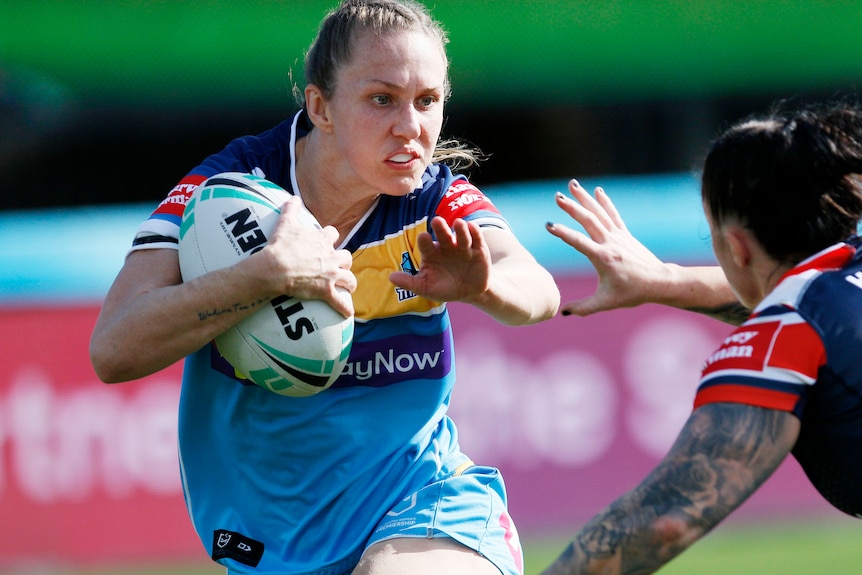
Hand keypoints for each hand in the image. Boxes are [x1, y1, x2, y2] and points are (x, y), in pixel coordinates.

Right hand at [257, 198, 355, 316]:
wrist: (275, 267)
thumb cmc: (280, 246)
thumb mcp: (285, 223)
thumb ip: (291, 208)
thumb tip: (293, 197)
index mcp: (322, 240)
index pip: (333, 234)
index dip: (330, 238)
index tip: (327, 241)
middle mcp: (330, 256)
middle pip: (346, 257)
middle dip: (343, 261)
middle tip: (339, 266)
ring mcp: (330, 274)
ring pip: (349, 278)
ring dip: (349, 282)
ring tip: (348, 287)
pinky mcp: (326, 291)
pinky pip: (340, 302)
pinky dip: (345, 308)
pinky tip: (348, 313)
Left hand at [389, 216, 490, 301]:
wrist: (470, 292)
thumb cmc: (445, 288)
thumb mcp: (426, 288)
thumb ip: (410, 283)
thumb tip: (391, 277)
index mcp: (432, 253)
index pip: (426, 245)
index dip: (425, 241)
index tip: (423, 237)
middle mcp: (446, 246)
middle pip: (442, 235)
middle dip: (440, 228)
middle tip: (437, 221)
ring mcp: (462, 246)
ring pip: (460, 235)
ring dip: (459, 229)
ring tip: (458, 223)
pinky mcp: (478, 249)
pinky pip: (476, 238)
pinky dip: (474, 232)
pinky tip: (471, 227)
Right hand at [546, 179, 669, 315]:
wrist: (659, 282)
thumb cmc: (632, 293)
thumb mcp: (606, 303)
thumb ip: (583, 308)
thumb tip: (563, 312)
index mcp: (603, 258)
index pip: (579, 242)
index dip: (563, 234)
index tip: (549, 225)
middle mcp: (610, 243)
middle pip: (589, 220)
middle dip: (572, 207)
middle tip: (557, 197)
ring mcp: (618, 236)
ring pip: (599, 213)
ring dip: (585, 198)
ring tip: (573, 185)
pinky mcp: (625, 235)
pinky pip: (613, 215)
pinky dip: (605, 202)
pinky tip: (597, 191)